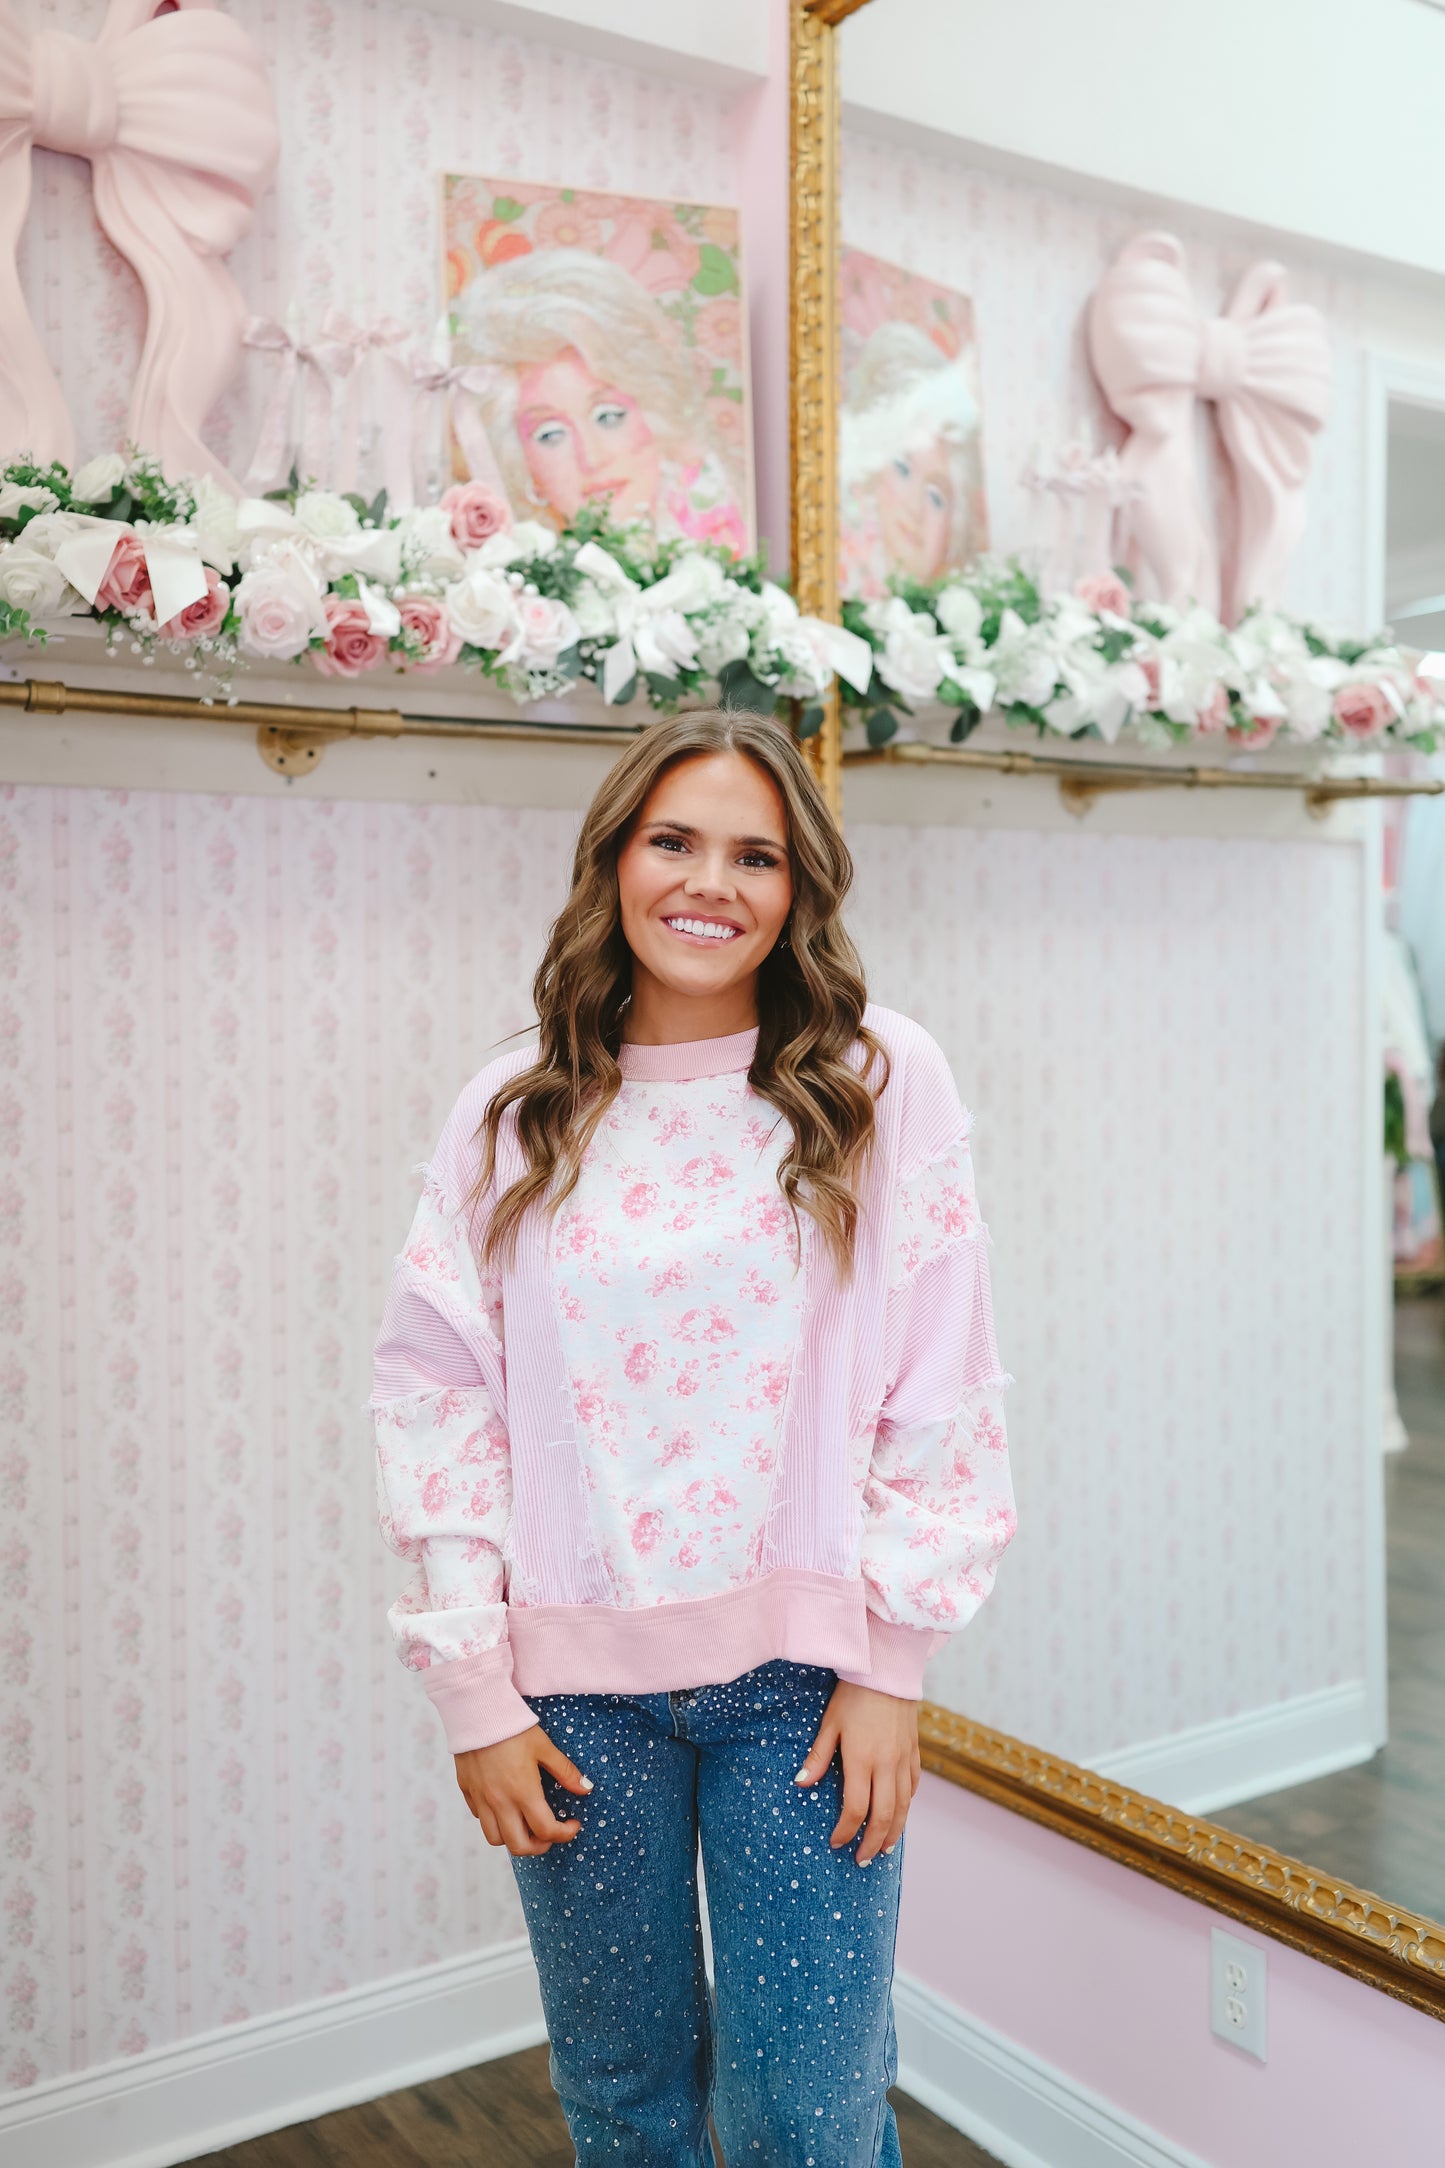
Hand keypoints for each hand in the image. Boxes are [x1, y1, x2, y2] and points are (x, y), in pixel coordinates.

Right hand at [454, 1723, 592, 1856]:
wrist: (476, 1710)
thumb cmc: (513, 1727)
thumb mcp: (544, 1747)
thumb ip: (565, 1771)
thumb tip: (586, 1788)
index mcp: (523, 1792)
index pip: (546, 1831)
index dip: (565, 1834)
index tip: (573, 1825)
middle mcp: (500, 1802)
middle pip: (519, 1846)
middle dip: (539, 1846)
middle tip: (549, 1833)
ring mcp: (481, 1799)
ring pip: (495, 1839)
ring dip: (513, 1838)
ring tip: (526, 1824)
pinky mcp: (467, 1791)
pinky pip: (481, 1818)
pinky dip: (495, 1820)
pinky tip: (505, 1805)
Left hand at [794, 1681, 920, 1864]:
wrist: (887, 1669)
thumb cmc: (852, 1695)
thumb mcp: (830, 1723)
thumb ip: (818, 1756)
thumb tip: (801, 1783)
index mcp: (862, 1760)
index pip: (855, 1808)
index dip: (846, 1830)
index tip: (837, 1843)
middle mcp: (887, 1764)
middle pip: (885, 1815)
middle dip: (873, 1842)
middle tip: (862, 1860)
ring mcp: (904, 1758)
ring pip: (904, 1806)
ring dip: (895, 1831)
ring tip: (884, 1849)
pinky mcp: (915, 1750)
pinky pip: (913, 1785)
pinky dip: (907, 1804)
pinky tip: (900, 1812)